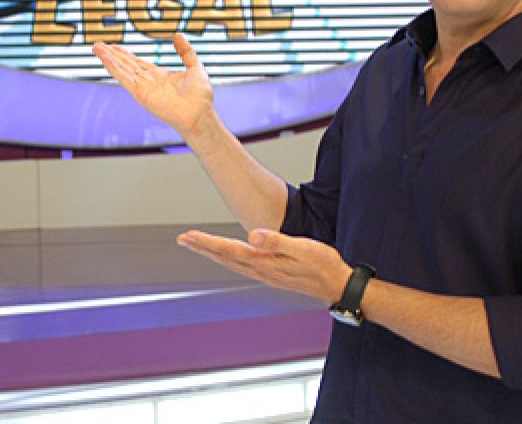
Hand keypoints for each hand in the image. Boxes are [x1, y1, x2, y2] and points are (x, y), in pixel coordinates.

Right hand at [93, 33, 213, 136]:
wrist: (200, 113)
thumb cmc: (200, 96)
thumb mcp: (195, 66)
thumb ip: (186, 51)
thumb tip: (177, 35)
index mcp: (158, 75)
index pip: (137, 62)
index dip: (124, 54)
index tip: (113, 46)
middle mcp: (148, 81)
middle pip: (126, 64)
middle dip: (112, 54)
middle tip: (97, 45)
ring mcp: (143, 88)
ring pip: (122, 70)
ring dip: (108, 59)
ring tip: (96, 48)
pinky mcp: (141, 94)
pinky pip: (125, 79)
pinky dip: (114, 69)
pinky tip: (106, 59)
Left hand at [177, 228, 351, 305]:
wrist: (338, 286)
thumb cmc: (325, 265)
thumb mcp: (305, 248)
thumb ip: (278, 241)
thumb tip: (252, 235)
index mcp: (266, 262)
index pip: (229, 250)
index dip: (207, 242)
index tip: (189, 235)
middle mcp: (261, 270)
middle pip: (224, 258)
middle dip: (202, 247)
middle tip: (182, 239)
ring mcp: (265, 274)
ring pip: (231, 263)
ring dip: (212, 253)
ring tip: (197, 244)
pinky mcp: (271, 274)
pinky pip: (241, 267)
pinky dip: (227, 259)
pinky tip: (226, 255)